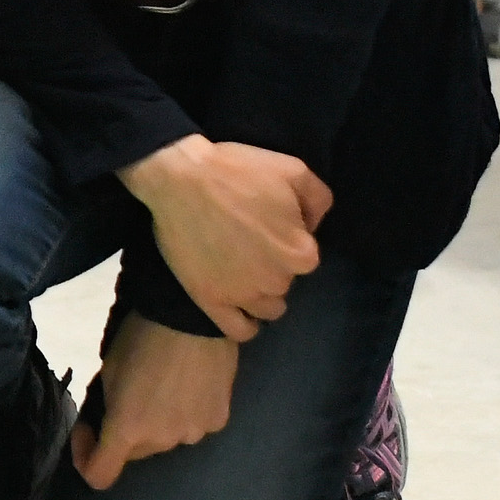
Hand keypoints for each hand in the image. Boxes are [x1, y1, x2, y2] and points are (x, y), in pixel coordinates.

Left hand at [72, 321, 240, 489]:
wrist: (193, 315)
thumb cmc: (141, 337)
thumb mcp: (109, 371)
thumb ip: (108, 406)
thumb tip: (108, 421)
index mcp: (127, 430)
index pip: (99, 475)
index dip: (86, 458)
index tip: (87, 431)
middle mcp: (162, 441)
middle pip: (137, 452)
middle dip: (125, 432)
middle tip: (128, 397)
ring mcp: (194, 433)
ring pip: (168, 439)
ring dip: (159, 424)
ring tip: (165, 387)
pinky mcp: (218, 420)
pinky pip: (195, 425)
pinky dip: (188, 413)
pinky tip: (191, 385)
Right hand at [115, 136, 330, 340]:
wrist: (181, 178)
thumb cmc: (237, 171)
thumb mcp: (293, 169)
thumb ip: (318, 199)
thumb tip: (313, 225)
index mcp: (301, 253)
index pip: (306, 258)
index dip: (289, 240)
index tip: (271, 226)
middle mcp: (277, 281)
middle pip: (285, 282)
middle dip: (273, 266)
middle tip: (250, 242)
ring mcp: (243, 295)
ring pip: (267, 309)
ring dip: (262, 294)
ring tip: (243, 271)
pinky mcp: (212, 302)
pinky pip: (240, 330)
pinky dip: (245, 324)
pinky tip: (240, 308)